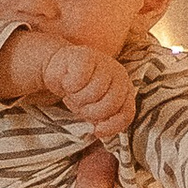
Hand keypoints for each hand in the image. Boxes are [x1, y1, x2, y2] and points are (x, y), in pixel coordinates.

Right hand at [0, 31, 136, 139]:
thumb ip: (104, 120)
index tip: (97, 131)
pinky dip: (70, 86)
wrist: (61, 68)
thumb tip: (100, 130)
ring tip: (73, 93)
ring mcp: (105, 63)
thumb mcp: (94, 110)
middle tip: (80, 106)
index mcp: (125, 90)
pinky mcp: (87, 56)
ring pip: (94, 92)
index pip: (126, 113)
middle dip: (91, 111)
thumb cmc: (80, 91)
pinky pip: (80, 80)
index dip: (112, 126)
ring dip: (78, 98)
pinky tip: (67, 82)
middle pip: (111, 104)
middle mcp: (119, 74)